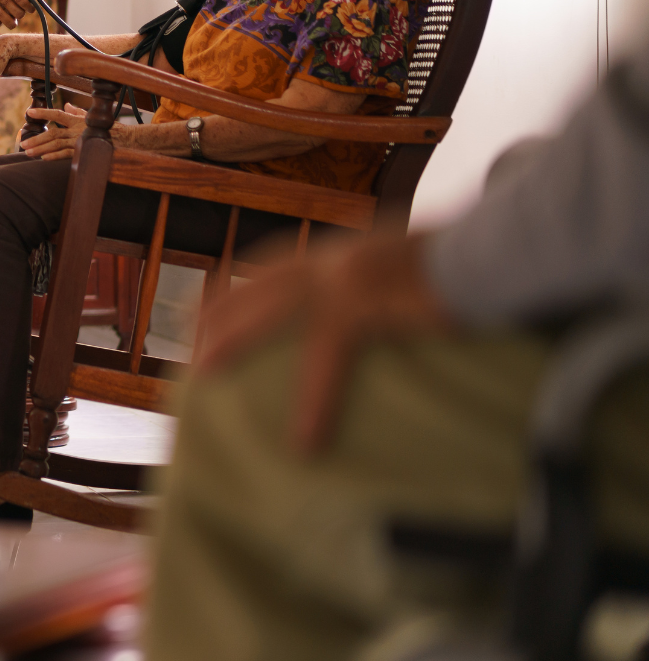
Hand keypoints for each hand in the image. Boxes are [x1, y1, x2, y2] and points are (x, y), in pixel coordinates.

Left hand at [18, 103, 109, 160]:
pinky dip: (55, 156)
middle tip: (22, 143)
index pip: (57, 114)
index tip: (29, 112)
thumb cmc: (107, 128)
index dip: (43, 113)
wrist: (125, 139)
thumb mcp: (91, 117)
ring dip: (41, 148)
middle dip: (36, 138)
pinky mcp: (84, 151)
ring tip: (28, 152)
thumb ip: (76, 112)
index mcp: (77, 120)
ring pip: (56, 144)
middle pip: (53, 133)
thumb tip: (66, 106)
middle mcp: (77, 130)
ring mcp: (79, 141)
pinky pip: (67, 154)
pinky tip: (44, 158)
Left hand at [197, 233, 452, 453]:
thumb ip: (380, 288)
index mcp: (342, 251)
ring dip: (232, 344)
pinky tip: (305, 440)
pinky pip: (325, 358)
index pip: (271, 266)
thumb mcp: (410, 271)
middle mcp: (335, 257)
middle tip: (186, 349)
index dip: (232, 289)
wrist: (503, 249)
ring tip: (202, 377)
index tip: (201, 312)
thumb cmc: (470, 266)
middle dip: (216, 316)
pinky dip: (313, 401)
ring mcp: (347, 275)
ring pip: (271, 313)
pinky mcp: (367, 302)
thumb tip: (374, 317)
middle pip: (255, 285)